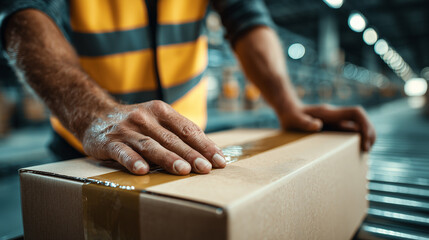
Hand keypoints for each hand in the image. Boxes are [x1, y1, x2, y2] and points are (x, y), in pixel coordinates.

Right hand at [82, 100, 225, 174]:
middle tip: (206, 169)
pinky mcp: (109, 142)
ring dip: (168, 158)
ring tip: (183, 170)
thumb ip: (177, 133)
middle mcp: (145, 118)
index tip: (219, 160)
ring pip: (151, 145)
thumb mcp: (156, 120)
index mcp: (161, 111)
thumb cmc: (135, 123)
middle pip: (172, 139)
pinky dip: (133, 160)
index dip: (205, 145)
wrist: (95, 114)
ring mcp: (127, 129)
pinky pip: (123, 152)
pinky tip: (143, 170)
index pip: (188, 129)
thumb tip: (208, 152)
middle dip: (192, 154)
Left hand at [279, 105, 375, 150]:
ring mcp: (335, 120)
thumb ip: (304, 122)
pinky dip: (356, 139)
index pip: (356, 113)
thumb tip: (317, 125)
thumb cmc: (289, 115)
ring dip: (365, 136)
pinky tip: (354, 150)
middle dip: (369, 133)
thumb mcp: (293, 119)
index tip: (364, 142)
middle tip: (366, 150)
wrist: (287, 108)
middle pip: (361, 120)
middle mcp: (335, 115)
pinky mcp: (332, 126)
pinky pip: (350, 130)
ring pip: (357, 125)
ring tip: (364, 152)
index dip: (365, 125)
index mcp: (329, 113)